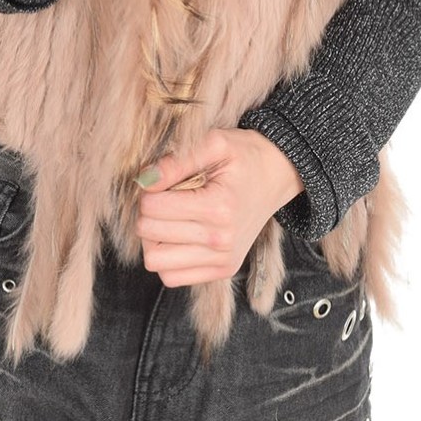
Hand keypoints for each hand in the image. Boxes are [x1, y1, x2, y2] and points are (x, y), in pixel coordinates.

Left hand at [134, 128, 305, 286]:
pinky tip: (176, 236)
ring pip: (156, 262)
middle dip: (147, 212)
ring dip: (152, 239)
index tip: (161, 180)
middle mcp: (220, 241)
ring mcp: (222, 260)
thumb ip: (177, 161)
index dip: (148, 190)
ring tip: (167, 218)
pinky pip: (172, 277)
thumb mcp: (214, 143)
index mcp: (217, 207)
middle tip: (162, 196)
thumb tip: (144, 180)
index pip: (153, 208)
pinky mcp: (222, 271)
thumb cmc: (244, 155)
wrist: (276, 175)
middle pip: (149, 235)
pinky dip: (166, 258)